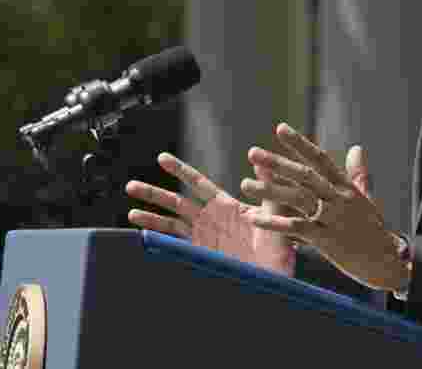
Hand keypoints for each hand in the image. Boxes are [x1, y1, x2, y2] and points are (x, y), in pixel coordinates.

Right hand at [125, 152, 296, 275]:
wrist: (275, 276)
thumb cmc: (280, 244)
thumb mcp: (274, 210)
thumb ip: (266, 185)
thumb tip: (263, 157)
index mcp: (227, 206)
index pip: (199, 184)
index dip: (180, 171)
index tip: (161, 158)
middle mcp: (211, 220)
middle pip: (177, 202)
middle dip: (154, 193)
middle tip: (129, 184)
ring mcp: (204, 238)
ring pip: (172, 223)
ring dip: (151, 216)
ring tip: (129, 209)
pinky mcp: (202, 253)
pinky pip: (177, 243)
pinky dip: (159, 237)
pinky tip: (142, 233)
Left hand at [240, 122, 408, 291]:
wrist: (387, 260)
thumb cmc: (374, 230)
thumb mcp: (366, 198)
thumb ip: (357, 173)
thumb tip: (357, 148)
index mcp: (346, 186)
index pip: (320, 159)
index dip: (300, 143)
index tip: (280, 129)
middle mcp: (339, 198)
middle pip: (305, 175)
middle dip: (278, 163)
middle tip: (253, 152)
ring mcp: (333, 218)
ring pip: (298, 198)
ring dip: (270, 190)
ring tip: (246, 184)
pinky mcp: (327, 240)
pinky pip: (296, 228)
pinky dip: (274, 222)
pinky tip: (255, 218)